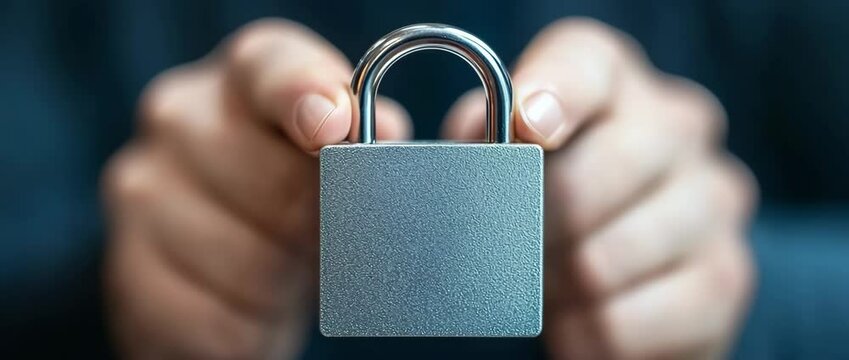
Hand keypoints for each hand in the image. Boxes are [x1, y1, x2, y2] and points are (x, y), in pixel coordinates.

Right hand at [102, 19, 410, 357]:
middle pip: (258, 168)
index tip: (335, 125)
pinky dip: (242, 324)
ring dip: (277, 279)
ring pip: (232, 249)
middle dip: (308, 217)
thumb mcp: (345, 170)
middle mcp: (181, 118)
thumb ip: (374, 144)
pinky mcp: (128, 268)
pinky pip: (200, 311)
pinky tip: (250, 311)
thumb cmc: (303, 212)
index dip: (302, 89)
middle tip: (322, 237)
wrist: (232, 279)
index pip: (267, 63)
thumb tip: (400, 137)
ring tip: (283, 275)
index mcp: (244, 80)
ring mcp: (142, 191)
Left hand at [443, 18, 756, 358]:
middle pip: (600, 171)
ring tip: (546, 284)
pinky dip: (584, 331)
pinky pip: (627, 319)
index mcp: (615, 80)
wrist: (627, 272)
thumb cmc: (553, 199)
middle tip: (514, 249)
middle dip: (538, 226)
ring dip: (557, 286)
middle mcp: (678, 126)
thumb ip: (484, 135)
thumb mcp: (509, 156)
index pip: (587, 65)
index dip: (555, 93)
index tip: (526, 128)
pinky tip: (575, 318)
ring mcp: (714, 198)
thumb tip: (476, 136)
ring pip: (607, 257)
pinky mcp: (725, 276)